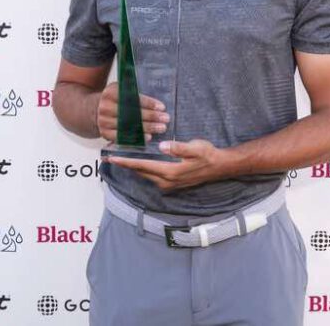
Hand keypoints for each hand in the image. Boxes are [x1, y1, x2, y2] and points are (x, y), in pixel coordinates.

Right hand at [96, 82, 168, 142]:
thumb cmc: (114, 99)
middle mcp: (105, 107)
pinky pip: (122, 138)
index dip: (148, 103)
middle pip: (131, 113)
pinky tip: (148, 137)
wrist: (94, 109)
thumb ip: (132, 89)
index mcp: (110, 93)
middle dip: (151, 116)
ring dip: (147, 128)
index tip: (161, 107)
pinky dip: (136, 138)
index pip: (132, 98)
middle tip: (165, 118)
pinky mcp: (104, 133)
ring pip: (128, 126)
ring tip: (161, 128)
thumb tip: (154, 91)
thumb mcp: (120, 88)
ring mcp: (103, 121)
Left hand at [106, 139, 232, 190]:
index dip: (126, 162)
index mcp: (170, 171)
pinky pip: (152, 176)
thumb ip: (178, 147)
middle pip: (140, 172)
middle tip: (110, 158)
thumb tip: (163, 146)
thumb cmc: (207, 155)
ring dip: (133, 168)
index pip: (143, 166)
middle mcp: (166, 180)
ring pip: (145, 175)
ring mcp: (169, 183)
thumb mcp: (195, 148)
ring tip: (121, 159)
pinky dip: (142, 170)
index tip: (112, 159)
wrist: (219, 167)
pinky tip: (139, 163)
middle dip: (125, 165)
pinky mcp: (171, 182)